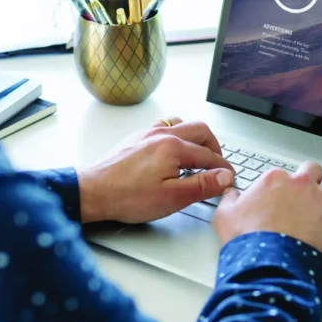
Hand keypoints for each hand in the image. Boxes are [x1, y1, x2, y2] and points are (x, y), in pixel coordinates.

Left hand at [78, 118, 234, 223]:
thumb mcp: (172, 197)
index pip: (209, 155)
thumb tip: (224, 176)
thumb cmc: (127, 196)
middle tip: (219, 163)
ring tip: (199, 154)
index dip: (223, 168)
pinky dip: (177, 134)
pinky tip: (173, 148)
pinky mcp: (136, 138)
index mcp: (174, 147)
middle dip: (214, 147)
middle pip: (200, 131)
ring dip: (196, 137)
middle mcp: (162, 134)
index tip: (229, 177)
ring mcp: (147, 133)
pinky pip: (164, 126)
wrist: (92, 192)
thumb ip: (202, 185)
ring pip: (182, 124)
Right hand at [213, 161, 321, 254]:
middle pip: (314, 171)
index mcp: (275, 179)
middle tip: (309, 194)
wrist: (267, 261)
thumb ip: (229, 200)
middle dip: (313, 180)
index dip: (285, 186)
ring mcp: (320, 200)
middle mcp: (300, 185)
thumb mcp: (226, 215)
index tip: (284, 196)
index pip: (285, 173)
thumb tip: (230, 194)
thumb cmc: (248, 239)